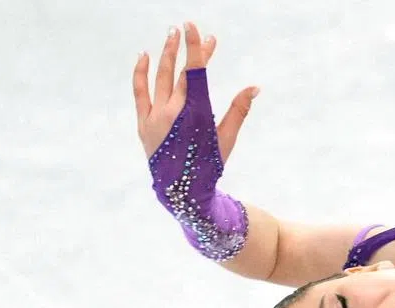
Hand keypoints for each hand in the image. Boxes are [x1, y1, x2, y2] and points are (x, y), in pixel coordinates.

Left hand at [133, 21, 258, 160]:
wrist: (182, 191)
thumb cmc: (209, 165)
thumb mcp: (227, 138)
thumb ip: (239, 110)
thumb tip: (254, 87)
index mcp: (197, 114)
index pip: (195, 72)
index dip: (195, 48)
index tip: (193, 28)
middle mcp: (174, 112)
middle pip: (181, 72)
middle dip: (187, 49)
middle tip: (188, 28)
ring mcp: (156, 117)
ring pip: (160, 78)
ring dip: (166, 55)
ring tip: (171, 35)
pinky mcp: (143, 123)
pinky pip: (140, 92)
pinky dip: (141, 73)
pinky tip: (145, 56)